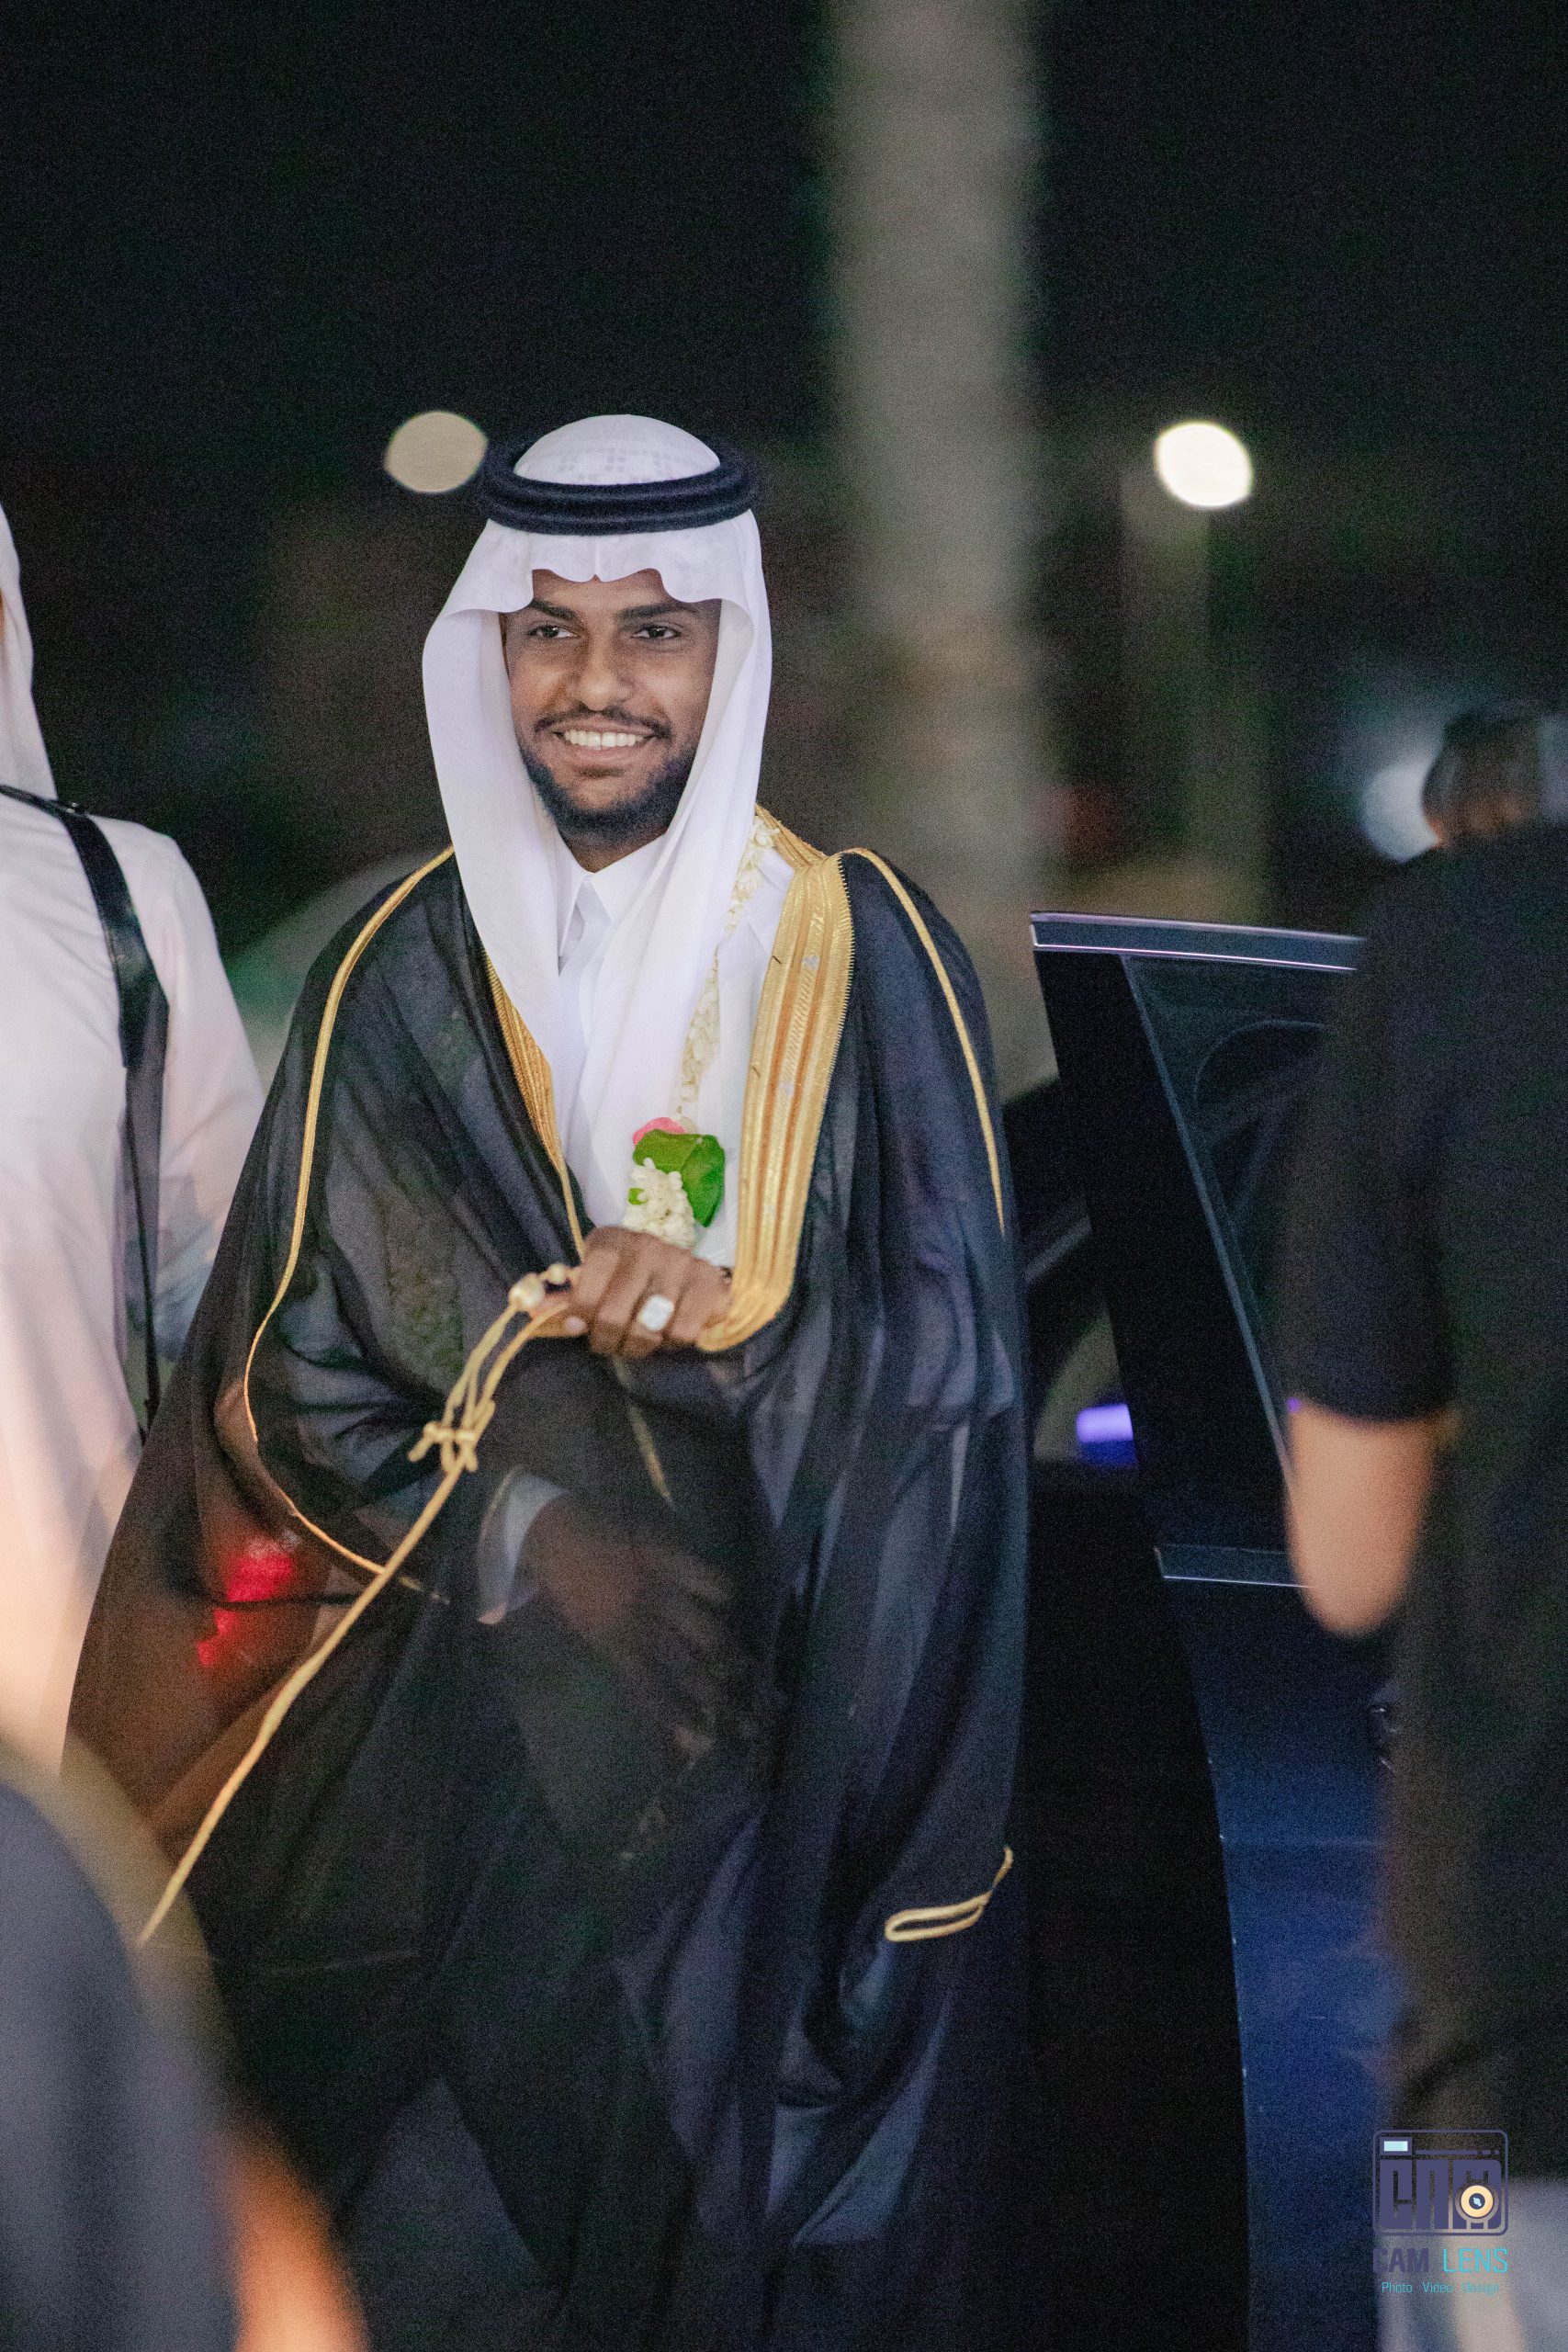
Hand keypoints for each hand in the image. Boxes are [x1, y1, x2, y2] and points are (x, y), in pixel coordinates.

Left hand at [523, 1493, 752, 1761]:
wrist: (547, 1528)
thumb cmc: (563, 1582)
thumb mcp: (586, 1626)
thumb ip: (619, 1653)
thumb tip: (648, 1679)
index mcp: (613, 1645)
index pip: (651, 1694)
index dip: (677, 1721)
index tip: (703, 1743)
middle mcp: (640, 1625)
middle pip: (689, 1673)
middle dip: (719, 1701)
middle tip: (748, 1722)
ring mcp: (657, 1591)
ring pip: (706, 1634)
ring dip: (730, 1656)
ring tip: (748, 1670)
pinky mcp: (668, 1556)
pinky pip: (709, 1582)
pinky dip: (721, 1592)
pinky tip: (726, 1600)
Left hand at [553, 1225, 730, 1359]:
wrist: (689, 1267)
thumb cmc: (632, 1277)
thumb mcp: (598, 1279)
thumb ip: (569, 1298)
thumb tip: (531, 1313)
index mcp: (614, 1241)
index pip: (590, 1278)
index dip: (581, 1309)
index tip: (578, 1327)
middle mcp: (648, 1247)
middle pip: (616, 1313)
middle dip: (607, 1339)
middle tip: (608, 1344)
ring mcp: (681, 1263)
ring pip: (649, 1327)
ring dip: (638, 1346)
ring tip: (636, 1342)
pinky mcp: (709, 1283)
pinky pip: (682, 1332)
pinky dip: (671, 1343)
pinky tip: (667, 1333)